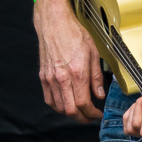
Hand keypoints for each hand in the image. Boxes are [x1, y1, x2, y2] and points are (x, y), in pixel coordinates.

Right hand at [35, 0, 103, 121]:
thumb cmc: (75, 34)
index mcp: (77, 73)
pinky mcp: (43, 77)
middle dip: (82, 118)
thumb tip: (98, 95)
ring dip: (70, 114)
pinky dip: (58, 106)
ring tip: (80, 112)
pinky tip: (66, 104)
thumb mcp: (94, 54)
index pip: (83, 104)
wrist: (54, 23)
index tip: (97, 114)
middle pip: (70, 110)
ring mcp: (49, 79)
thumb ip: (96, 77)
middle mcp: (61, 79)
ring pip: (58, 107)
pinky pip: (48, 99)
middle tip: (90, 117)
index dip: (91, 114)